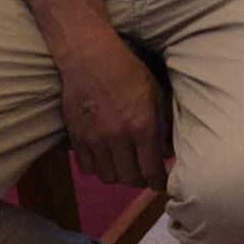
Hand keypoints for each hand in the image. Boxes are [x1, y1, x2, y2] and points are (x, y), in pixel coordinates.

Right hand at [55, 35, 169, 189]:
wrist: (90, 58)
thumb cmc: (128, 72)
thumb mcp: (155, 93)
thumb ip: (163, 124)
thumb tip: (167, 151)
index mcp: (142, 126)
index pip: (151, 169)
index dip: (158, 182)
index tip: (161, 184)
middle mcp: (118, 137)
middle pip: (129, 178)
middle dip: (140, 180)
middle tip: (144, 175)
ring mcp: (94, 139)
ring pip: (107, 176)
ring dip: (119, 175)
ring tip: (125, 166)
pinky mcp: (76, 138)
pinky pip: (87, 167)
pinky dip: (98, 167)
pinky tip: (105, 157)